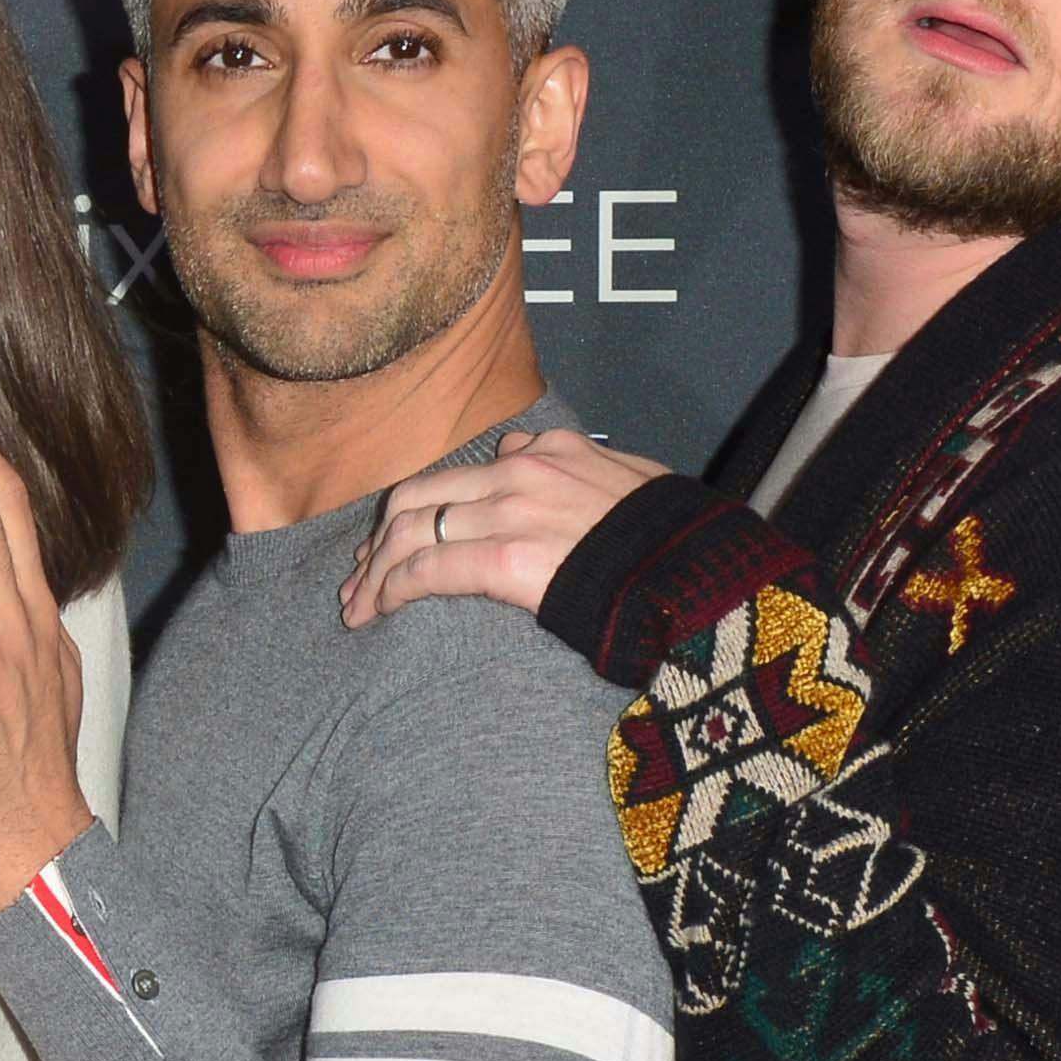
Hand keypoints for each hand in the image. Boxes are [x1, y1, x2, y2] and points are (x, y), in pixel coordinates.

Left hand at [337, 427, 667, 628]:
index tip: (395, 540)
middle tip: (360, 578)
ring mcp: (511, 512)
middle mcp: (520, 471)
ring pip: (410, 533)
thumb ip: (573, 463)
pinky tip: (378, 611)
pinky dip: (390, 589)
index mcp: (549, 450)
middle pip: (417, 498)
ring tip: (358, 607)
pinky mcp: (506, 559)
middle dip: (379, 540)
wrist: (702, 572)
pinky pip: (426, 570)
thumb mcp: (629, 478)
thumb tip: (521, 450)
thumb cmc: (676, 540)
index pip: (457, 473)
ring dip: (374, 571)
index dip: (415, 509)